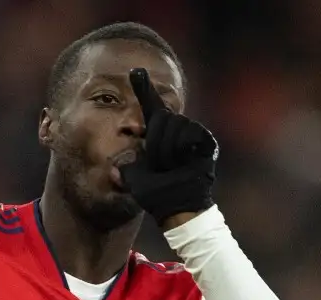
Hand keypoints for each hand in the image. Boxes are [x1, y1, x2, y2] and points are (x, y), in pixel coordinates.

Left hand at [118, 67, 218, 223]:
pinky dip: (182, 147)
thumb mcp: (134, 180)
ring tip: (171, 166)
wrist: (177, 208)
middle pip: (162, 117)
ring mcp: (193, 135)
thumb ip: (125, 170)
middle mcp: (177, 131)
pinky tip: (185, 161)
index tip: (135, 70)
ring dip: (166, 149)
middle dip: (154, 142)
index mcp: (159, 136)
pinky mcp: (206, 141)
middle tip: (158, 164)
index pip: (151, 107)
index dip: (144, 89)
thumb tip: (113, 171)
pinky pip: (190, 132)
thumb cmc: (157, 195)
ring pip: (174, 124)